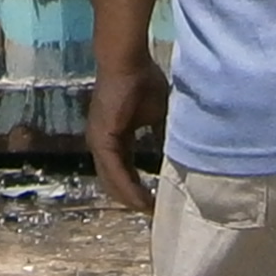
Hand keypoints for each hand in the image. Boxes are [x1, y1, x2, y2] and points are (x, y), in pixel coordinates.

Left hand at [86, 48, 170, 212]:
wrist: (127, 61)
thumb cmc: (141, 81)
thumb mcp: (157, 114)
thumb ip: (161, 135)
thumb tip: (176, 152)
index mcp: (114, 138)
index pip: (124, 171)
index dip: (138, 188)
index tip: (156, 203)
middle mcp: (102, 144)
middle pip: (115, 181)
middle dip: (133, 199)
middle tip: (153, 214)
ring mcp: (99, 143)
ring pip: (113, 181)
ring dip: (131, 198)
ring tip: (149, 212)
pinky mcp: (102, 139)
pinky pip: (115, 171)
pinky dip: (129, 187)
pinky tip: (142, 200)